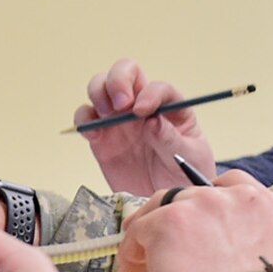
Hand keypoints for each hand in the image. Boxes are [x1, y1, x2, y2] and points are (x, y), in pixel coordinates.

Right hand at [77, 59, 218, 194]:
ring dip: (99, 94)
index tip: (143, 111)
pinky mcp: (102, 137)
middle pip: (125, 72)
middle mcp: (142, 105)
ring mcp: (119, 119)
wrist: (166, 199)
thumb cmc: (184, 172)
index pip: (158, 88)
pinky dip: (84, 121)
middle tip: (120, 105)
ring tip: (107, 116)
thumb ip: (170, 139)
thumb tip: (152, 121)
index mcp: (170, 106)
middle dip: (118, 80)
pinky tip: (94, 136)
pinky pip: (86, 118)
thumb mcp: (188, 157)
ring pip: (101, 87)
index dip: (150, 94)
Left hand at [117, 171, 272, 271]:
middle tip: (162, 249)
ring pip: (161, 207)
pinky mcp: (171, 220)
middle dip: (175, 221)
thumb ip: (242, 240)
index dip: (206, 205)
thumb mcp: (263, 262)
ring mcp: (204, 205)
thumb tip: (206, 245)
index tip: (193, 225)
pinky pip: (139, 229)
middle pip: (191, 195)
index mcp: (268, 208)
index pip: (231, 185)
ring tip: (140, 265)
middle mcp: (239, 198)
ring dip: (149, 234)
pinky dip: (131, 252)